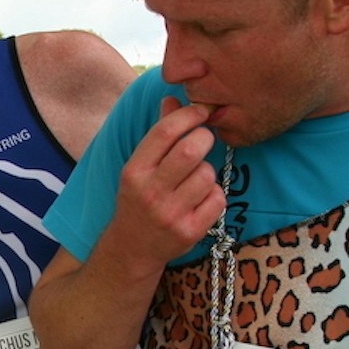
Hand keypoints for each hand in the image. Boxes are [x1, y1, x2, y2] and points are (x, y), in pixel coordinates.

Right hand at [105, 98, 225, 266]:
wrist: (132, 249)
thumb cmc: (139, 199)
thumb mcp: (139, 168)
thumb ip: (158, 135)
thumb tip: (173, 99)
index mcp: (134, 171)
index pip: (165, 132)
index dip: (189, 115)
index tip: (201, 112)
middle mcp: (149, 192)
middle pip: (190, 151)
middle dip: (204, 139)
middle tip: (204, 141)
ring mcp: (170, 214)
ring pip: (207, 175)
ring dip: (207, 171)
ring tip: (195, 179)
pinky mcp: (189, 232)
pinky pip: (217, 199)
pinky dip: (214, 195)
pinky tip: (200, 200)